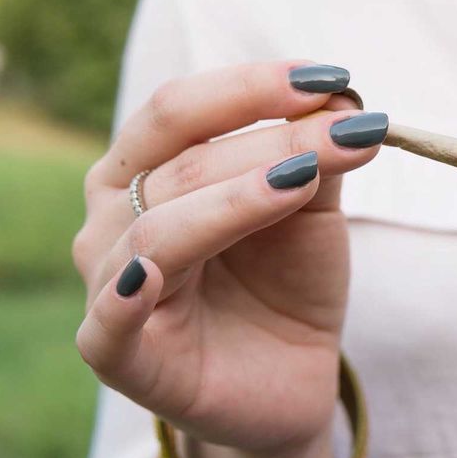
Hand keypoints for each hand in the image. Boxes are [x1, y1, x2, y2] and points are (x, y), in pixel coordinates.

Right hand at [73, 61, 387, 454]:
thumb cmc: (287, 285)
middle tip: (349, 133)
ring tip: (303, 181)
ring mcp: (110, 288)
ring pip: (160, 232)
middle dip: (271, 143)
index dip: (250, 88)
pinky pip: (107, 326)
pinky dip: (122, 299)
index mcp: (146, 172)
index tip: (330, 78)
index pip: (180, 111)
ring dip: (236, 200)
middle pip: (179, 164)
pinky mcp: (123, 359)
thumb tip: (342, 97)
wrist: (291, 379)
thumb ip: (317, 156)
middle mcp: (113, 220)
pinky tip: (151, 275)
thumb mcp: (310, 213)